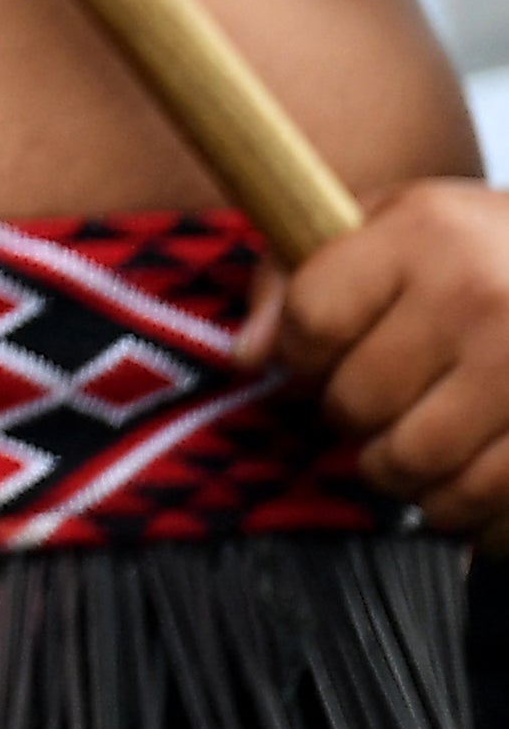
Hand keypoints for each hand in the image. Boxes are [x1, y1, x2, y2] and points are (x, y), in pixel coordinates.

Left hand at [249, 180, 508, 530]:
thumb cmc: (472, 248)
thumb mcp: (388, 225)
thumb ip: (298, 277)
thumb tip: (247, 357)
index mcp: (424, 234)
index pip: (313, 321)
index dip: (300, 354)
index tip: (318, 357)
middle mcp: (476, 295)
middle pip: (356, 401)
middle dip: (348, 414)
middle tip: (373, 402)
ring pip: (411, 461)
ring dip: (393, 469)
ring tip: (406, 443)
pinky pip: (481, 495)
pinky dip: (455, 504)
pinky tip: (456, 476)